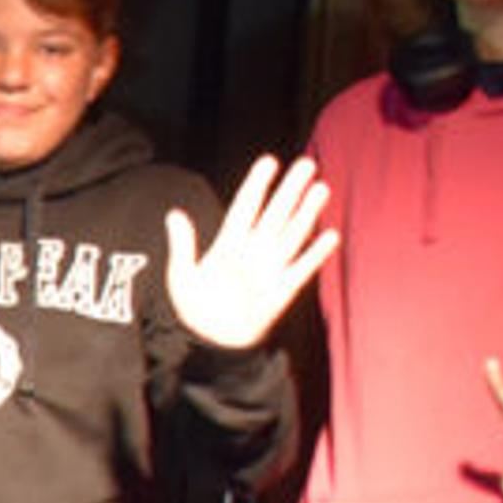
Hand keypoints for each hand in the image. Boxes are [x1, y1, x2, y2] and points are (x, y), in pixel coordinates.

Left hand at [163, 154, 337, 350]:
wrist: (212, 341)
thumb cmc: (195, 308)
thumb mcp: (182, 276)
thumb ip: (183, 245)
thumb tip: (173, 213)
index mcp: (229, 243)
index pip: (247, 206)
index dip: (258, 184)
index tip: (270, 161)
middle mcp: (254, 251)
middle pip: (276, 213)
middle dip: (291, 189)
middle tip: (306, 164)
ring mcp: (270, 268)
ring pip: (293, 233)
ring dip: (307, 212)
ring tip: (320, 188)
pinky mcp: (283, 289)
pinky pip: (302, 268)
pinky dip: (316, 253)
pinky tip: (330, 235)